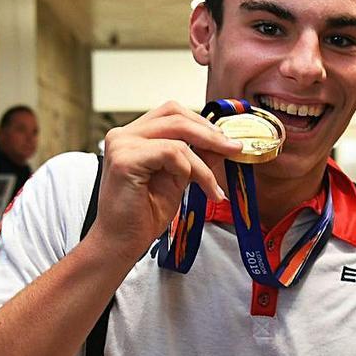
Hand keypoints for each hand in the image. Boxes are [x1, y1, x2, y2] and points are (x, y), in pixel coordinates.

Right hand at [92, 101, 241, 262]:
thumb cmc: (143, 215)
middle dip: (210, 133)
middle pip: (175, 115)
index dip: (201, 122)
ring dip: (202, 163)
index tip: (226, 140)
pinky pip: (171, 153)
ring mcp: (121, 145)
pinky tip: (193, 187)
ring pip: (178, 136)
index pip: (171, 113)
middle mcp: (123, 135)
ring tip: (212, 187)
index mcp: (133, 136)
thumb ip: (195, 159)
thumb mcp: (178, 180)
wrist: (122, 243)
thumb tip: (222, 145)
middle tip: (233, 149)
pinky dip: (190, 170)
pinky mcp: (124, 160)